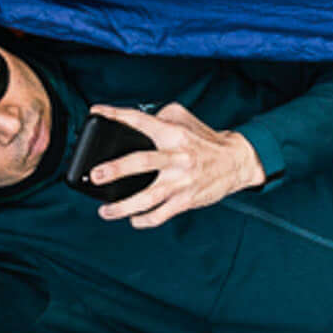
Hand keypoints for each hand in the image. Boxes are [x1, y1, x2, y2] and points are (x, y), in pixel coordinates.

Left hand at [88, 102, 266, 226]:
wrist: (236, 162)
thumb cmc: (206, 141)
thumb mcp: (185, 119)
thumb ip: (160, 117)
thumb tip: (134, 121)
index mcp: (173, 134)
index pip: (140, 121)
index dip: (116, 115)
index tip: (96, 112)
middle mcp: (176, 157)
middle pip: (141, 163)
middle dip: (116, 170)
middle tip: (96, 175)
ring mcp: (181, 182)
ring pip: (147, 198)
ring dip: (123, 207)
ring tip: (105, 211)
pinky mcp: (186, 200)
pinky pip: (160, 215)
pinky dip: (144, 220)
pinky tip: (133, 219)